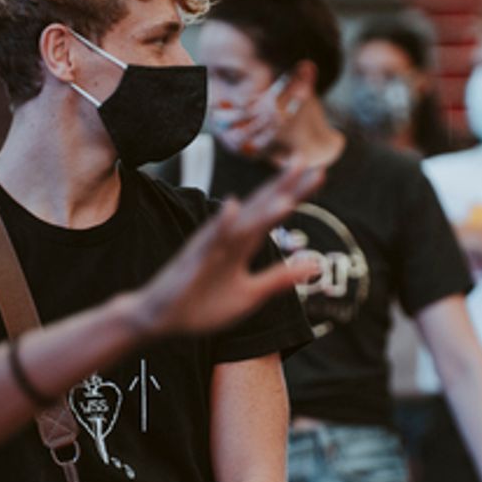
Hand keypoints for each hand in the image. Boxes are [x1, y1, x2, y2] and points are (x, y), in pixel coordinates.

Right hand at [133, 164, 322, 338]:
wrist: (162, 319)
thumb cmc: (204, 304)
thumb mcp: (251, 295)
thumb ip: (280, 278)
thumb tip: (316, 264)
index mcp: (242, 243)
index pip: (271, 213)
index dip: (294, 193)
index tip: (319, 174)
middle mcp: (228, 238)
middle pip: (258, 208)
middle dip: (281, 187)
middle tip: (305, 162)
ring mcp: (210, 248)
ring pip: (239, 225)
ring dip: (260, 210)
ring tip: (286, 195)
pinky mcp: (193, 262)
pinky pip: (208, 243)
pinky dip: (221, 225)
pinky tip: (231, 207)